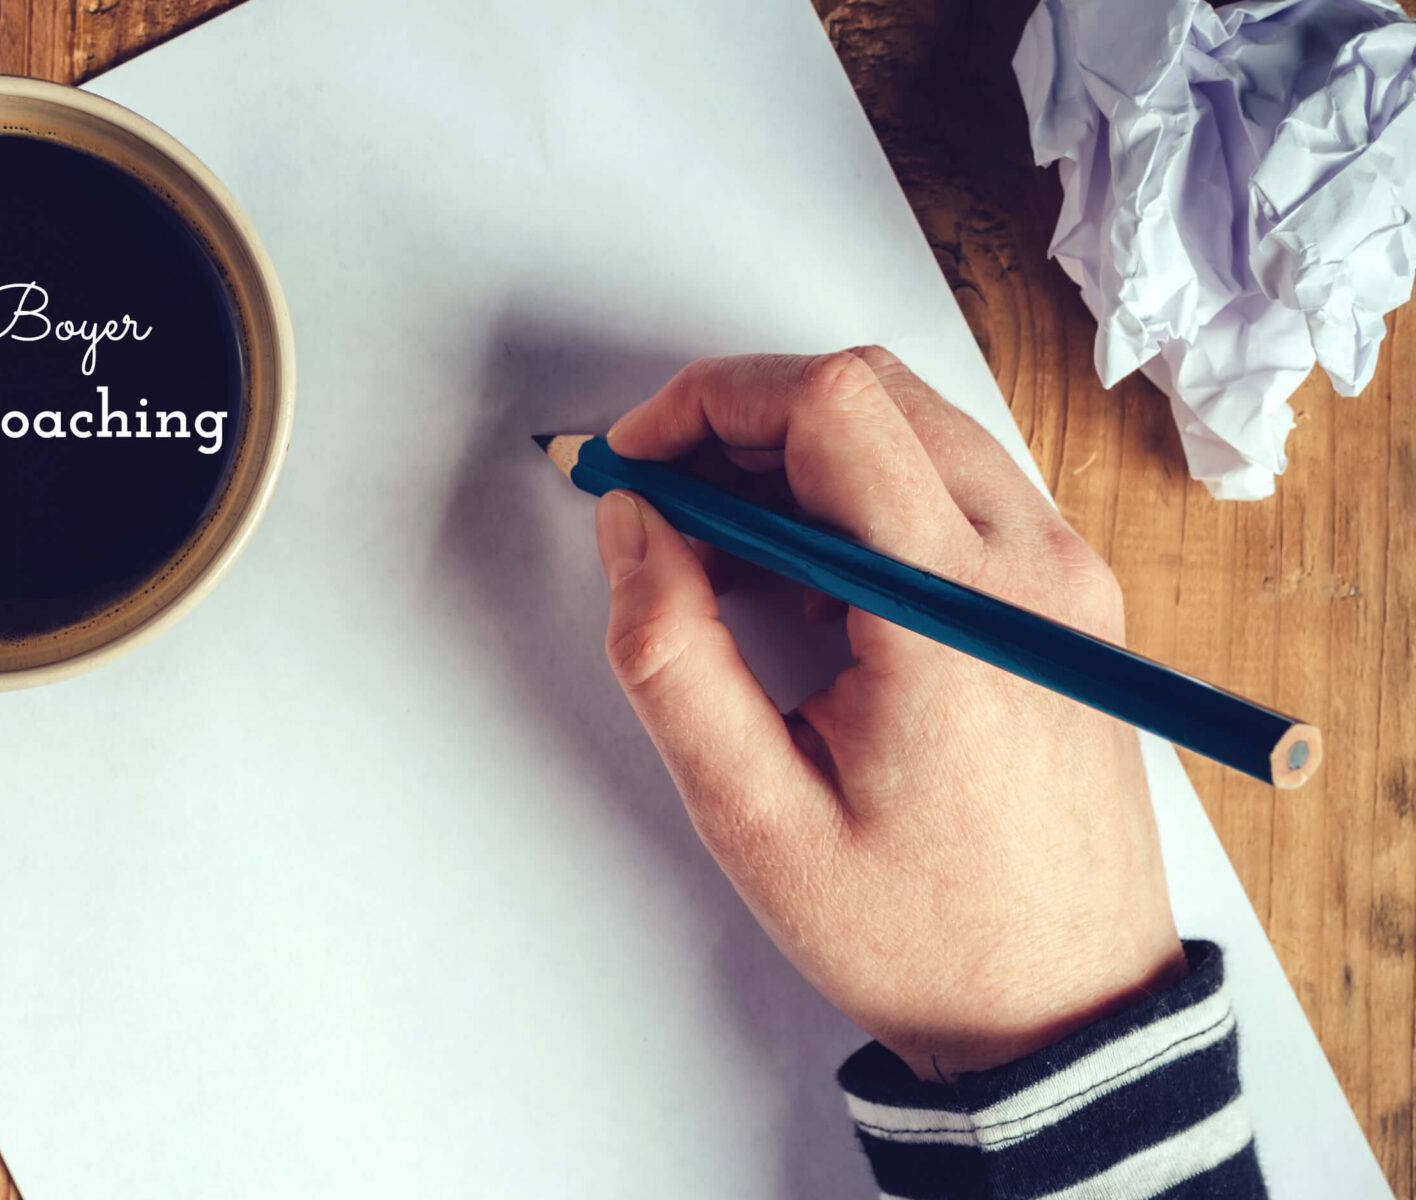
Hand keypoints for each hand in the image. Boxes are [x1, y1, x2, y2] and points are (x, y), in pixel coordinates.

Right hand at [594, 348, 1181, 1080]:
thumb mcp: (754, 816)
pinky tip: (803, 583)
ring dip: (801, 454)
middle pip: (874, 392)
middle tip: (659, 498)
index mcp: (952, 612)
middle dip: (743, 418)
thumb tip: (631, 525)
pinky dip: (862, 494)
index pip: (832, 406)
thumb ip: (671, 654)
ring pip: (917, 427)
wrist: (1067, 1013)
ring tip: (720, 550)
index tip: (633, 461)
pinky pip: (957, 488)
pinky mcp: (1072, 600)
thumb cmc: (923, 935)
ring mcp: (1067, 577)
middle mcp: (1032, 567)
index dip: (708, 402)